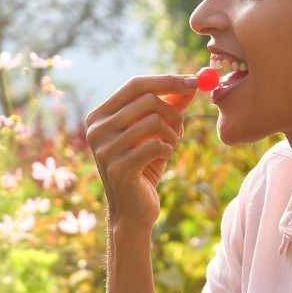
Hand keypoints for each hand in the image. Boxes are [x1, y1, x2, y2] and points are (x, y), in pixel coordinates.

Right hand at [83, 73, 197, 229]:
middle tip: (181, 127)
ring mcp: (105, 149)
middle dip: (173, 111)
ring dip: (171, 133)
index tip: (194, 81)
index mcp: (99, 116)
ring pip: (153, 121)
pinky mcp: (119, 168)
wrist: (132, 211)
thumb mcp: (155, 133)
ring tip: (170, 145)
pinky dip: (167, 149)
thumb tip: (193, 83)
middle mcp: (96, 130)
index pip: (135, 85)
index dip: (167, 81)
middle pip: (147, 100)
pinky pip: (156, 145)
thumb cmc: (143, 167)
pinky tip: (164, 157)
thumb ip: (170, 106)